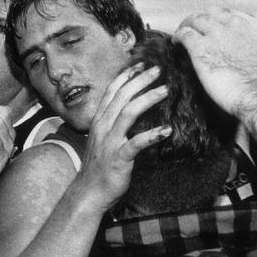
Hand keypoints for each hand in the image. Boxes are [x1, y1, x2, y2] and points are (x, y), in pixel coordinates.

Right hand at [76, 63, 171, 210]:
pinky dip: (152, 135)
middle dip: (140, 80)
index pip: (112, 91)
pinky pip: (136, 143)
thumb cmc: (99, 165)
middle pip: (122, 96)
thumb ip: (112, 123)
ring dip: (148, 99)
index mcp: (99, 121)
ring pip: (128, 113)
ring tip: (165, 90)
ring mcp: (110, 142)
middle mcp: (103, 127)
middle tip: (158, 70)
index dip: (126, 76)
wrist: (89, 192)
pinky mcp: (119, 158)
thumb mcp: (102, 138)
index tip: (141, 64)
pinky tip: (167, 130)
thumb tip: (128, 109)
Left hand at [173, 7, 256, 116]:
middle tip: (195, 29)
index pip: (232, 14)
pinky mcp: (201, 47)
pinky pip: (184, 34)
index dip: (220, 20)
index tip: (214, 28)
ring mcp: (216, 34)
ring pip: (195, 19)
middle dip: (202, 19)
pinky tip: (176, 43)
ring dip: (187, 25)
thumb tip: (253, 51)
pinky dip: (178, 36)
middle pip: (211, 13)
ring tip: (181, 33)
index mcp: (253, 25)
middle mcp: (234, 24)